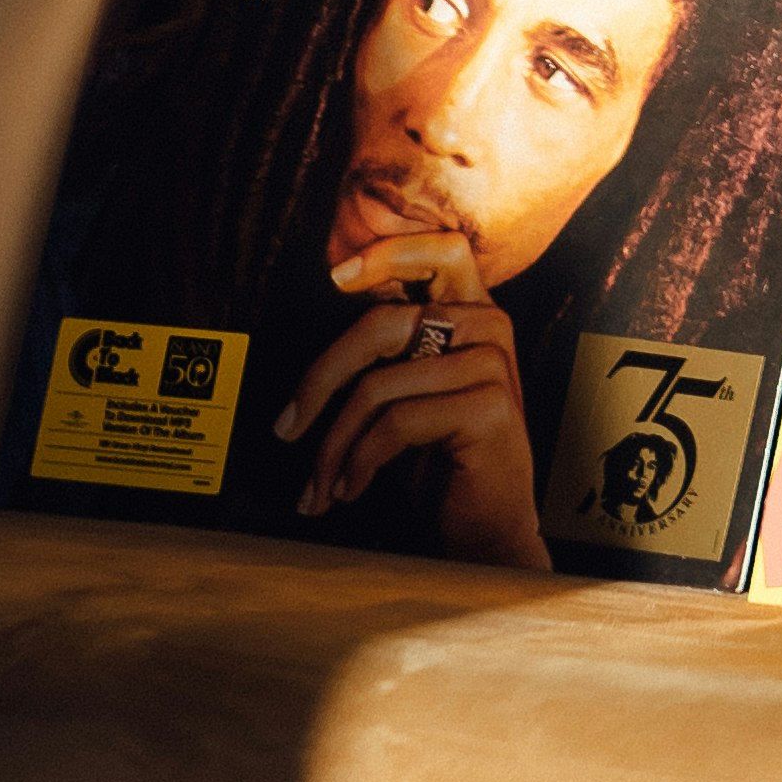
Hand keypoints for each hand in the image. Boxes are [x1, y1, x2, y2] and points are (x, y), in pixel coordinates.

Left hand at [278, 214, 548, 571]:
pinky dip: (360, 461)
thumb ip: (392, 354)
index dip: (388, 252)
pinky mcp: (489, 408)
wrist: (488, 531)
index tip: (337, 276)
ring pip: (379, 386)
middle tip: (288, 424)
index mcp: (475, 313)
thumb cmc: (444, 464)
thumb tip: (328, 331)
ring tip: (321, 484)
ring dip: (334, 444)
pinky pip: (397, 422)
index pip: (442, 250)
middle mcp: (489, 328)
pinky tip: (351, 488)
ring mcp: (493, 366)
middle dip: (322, 378)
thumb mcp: (413, 396)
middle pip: (384, 324)